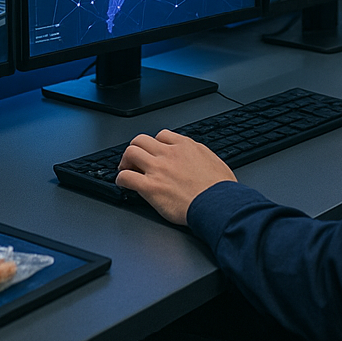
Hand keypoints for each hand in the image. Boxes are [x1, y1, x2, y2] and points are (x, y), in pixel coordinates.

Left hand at [116, 130, 237, 224]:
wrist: (218, 205)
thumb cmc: (220, 189)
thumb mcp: (214, 161)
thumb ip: (200, 155)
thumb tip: (196, 157)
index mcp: (185, 146)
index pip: (162, 135)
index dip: (155, 144)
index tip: (154, 152)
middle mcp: (169, 154)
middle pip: (141, 139)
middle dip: (136, 148)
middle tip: (134, 160)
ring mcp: (158, 169)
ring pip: (131, 152)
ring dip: (126, 161)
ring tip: (126, 169)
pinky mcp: (151, 187)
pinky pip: (126, 177)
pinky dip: (121, 179)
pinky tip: (122, 184)